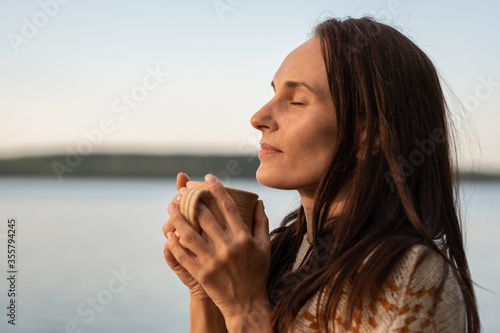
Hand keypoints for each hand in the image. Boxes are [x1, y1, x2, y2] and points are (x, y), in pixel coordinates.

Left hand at [164, 174, 271, 330]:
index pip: (228, 207)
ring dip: (177, 218)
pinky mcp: (202, 274)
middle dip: (191, 200)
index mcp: (243, 238)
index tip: (208, 177)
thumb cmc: (257, 274)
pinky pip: (184, 255)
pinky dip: (174, 244)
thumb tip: (259, 202)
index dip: (217, 189)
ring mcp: (213, 261)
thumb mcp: (264, 247)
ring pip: (190, 234)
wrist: (247, 305)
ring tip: (170, 206)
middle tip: (182, 190)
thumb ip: (261, 223)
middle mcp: (228, 247)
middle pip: (205, 217)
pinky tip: (169, 234)